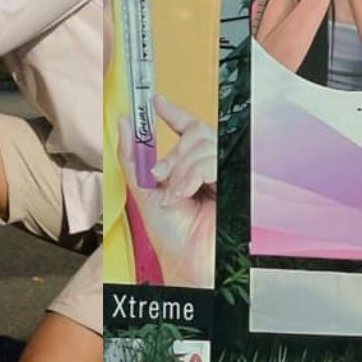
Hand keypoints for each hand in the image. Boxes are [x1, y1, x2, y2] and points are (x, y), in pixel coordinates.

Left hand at [118, 94, 215, 289]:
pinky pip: (211, 162)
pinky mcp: (238, 182)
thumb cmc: (170, 232)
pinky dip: (191, 177)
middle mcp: (212, 166)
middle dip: (173, 152)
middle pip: (198, 132)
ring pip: (204, 145)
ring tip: (172, 194)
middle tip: (159, 174)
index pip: (189, 127)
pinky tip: (183, 195)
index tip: (154, 101)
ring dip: (180, 170)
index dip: (174, 110)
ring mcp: (227, 173)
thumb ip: (132, 156)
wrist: (186, 259)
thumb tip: (124, 122)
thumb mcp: (143, 189)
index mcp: (192, 166)